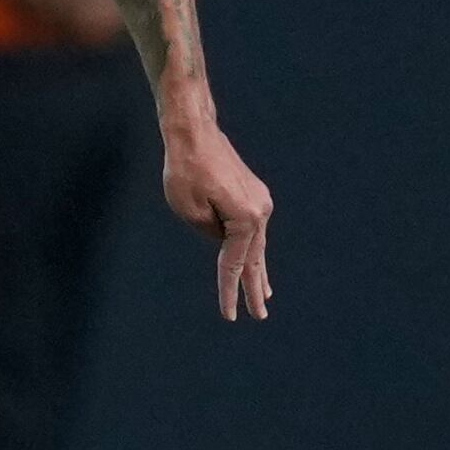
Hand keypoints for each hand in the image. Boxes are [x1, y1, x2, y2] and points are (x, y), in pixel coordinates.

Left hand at [162, 119, 272, 320]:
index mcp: (246, 219)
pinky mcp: (253, 194)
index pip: (234, 264)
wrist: (195, 132)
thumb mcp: (188, 210)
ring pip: (256, 245)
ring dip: (258, 269)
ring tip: (264, 295)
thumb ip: (208, 232)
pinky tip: (254, 260)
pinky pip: (252, 229)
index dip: (229, 292)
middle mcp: (260, 211)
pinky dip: (253, 248)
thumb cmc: (185, 170)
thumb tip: (222, 239)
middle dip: (255, 288)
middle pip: (255, 259)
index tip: (231, 316)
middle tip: (259, 314)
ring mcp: (260, 201)